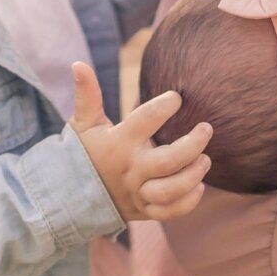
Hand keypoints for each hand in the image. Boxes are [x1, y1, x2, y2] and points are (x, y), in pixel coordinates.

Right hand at [70, 62, 211, 222]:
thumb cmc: (84, 152)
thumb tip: (78, 64)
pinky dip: (188, 201)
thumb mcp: (83, 123)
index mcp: (119, 143)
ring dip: (193, 175)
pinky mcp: (144, 210)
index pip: (146, 120)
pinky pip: (170, 212)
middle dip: (193, 144)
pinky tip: (199, 185)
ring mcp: (138, 192)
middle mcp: (131, 169)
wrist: (70, 196)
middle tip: (206, 129)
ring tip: (205, 159)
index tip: (177, 98)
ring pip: (172, 189)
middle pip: (169, 160)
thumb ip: (87, 94)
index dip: (165, 105)